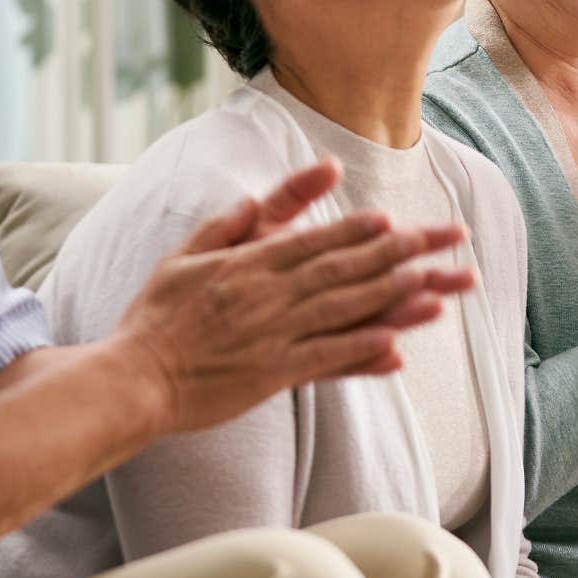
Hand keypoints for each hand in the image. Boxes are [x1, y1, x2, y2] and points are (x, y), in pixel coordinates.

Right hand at [111, 161, 477, 435]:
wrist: (131, 378)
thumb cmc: (155, 319)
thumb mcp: (184, 256)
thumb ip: (228, 226)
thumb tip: (259, 199)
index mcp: (248, 263)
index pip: (314, 240)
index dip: (358, 230)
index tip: (396, 221)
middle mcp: (267, 293)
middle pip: (345, 267)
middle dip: (401, 252)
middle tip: (445, 242)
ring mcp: (272, 334)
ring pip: (345, 309)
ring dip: (397, 297)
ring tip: (439, 288)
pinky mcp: (271, 374)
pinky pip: (325, 360)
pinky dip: (361, 352)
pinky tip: (398, 348)